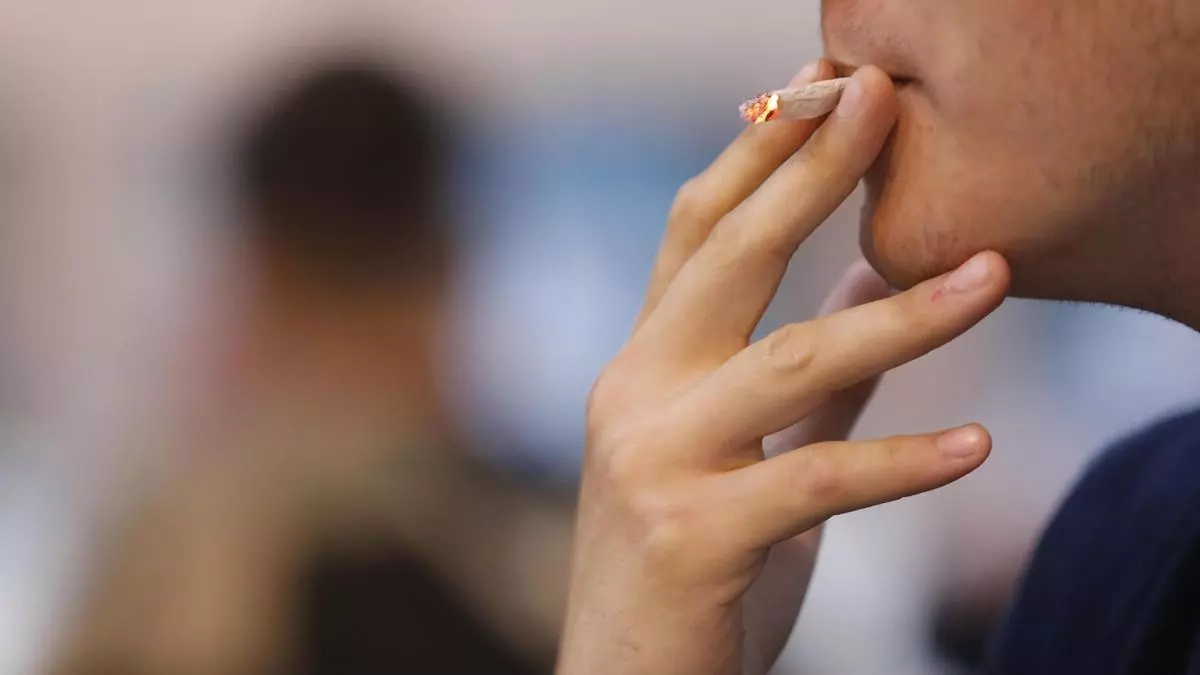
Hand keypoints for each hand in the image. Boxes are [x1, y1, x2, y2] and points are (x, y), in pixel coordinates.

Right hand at [557, 61, 1010, 674]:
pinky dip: (904, 461)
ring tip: (995, 272)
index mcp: (646, 365)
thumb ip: (808, 377)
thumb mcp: (745, 457)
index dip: (757, 152)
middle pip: (726, 258)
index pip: (695, 232)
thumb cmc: (689, 569)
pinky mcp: (691, 535)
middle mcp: (635, 394)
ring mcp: (654, 461)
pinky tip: (977, 441)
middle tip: (882, 95)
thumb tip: (866, 281)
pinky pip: (815, 482)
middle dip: (808, 171)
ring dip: (901, 317)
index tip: (822, 86)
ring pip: (788, 363)